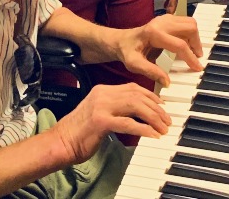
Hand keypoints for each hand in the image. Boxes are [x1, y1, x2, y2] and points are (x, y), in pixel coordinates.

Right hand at [52, 83, 170, 163]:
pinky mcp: (100, 121)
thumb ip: (115, 108)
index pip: (132, 87)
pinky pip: (128, 124)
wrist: (61, 142)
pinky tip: (152, 135)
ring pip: (135, 106)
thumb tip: (137, 112)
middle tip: (167, 119)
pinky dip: (143, 129)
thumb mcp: (99, 112)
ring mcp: (101, 106)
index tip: (162, 106)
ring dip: (153, 118)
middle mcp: (102, 94)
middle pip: (137, 95)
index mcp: (102, 90)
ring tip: (163, 128)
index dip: (150, 96)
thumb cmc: (80, 131)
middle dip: (156, 107)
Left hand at [115, 14, 202, 86]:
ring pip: (190, 23)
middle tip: (196, 58)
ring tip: (192, 53)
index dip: (191, 57)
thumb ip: (150, 72)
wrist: (121, 40)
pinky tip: (186, 45)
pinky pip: (185, 23)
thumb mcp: (134, 64)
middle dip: (196, 43)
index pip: (180, 44)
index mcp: (154, 33)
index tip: (197, 68)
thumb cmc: (127, 52)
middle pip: (190, 27)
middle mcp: (161, 22)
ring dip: (195, 37)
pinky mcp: (166, 19)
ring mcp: (164, 19)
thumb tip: (167, 82)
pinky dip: (190, 33)